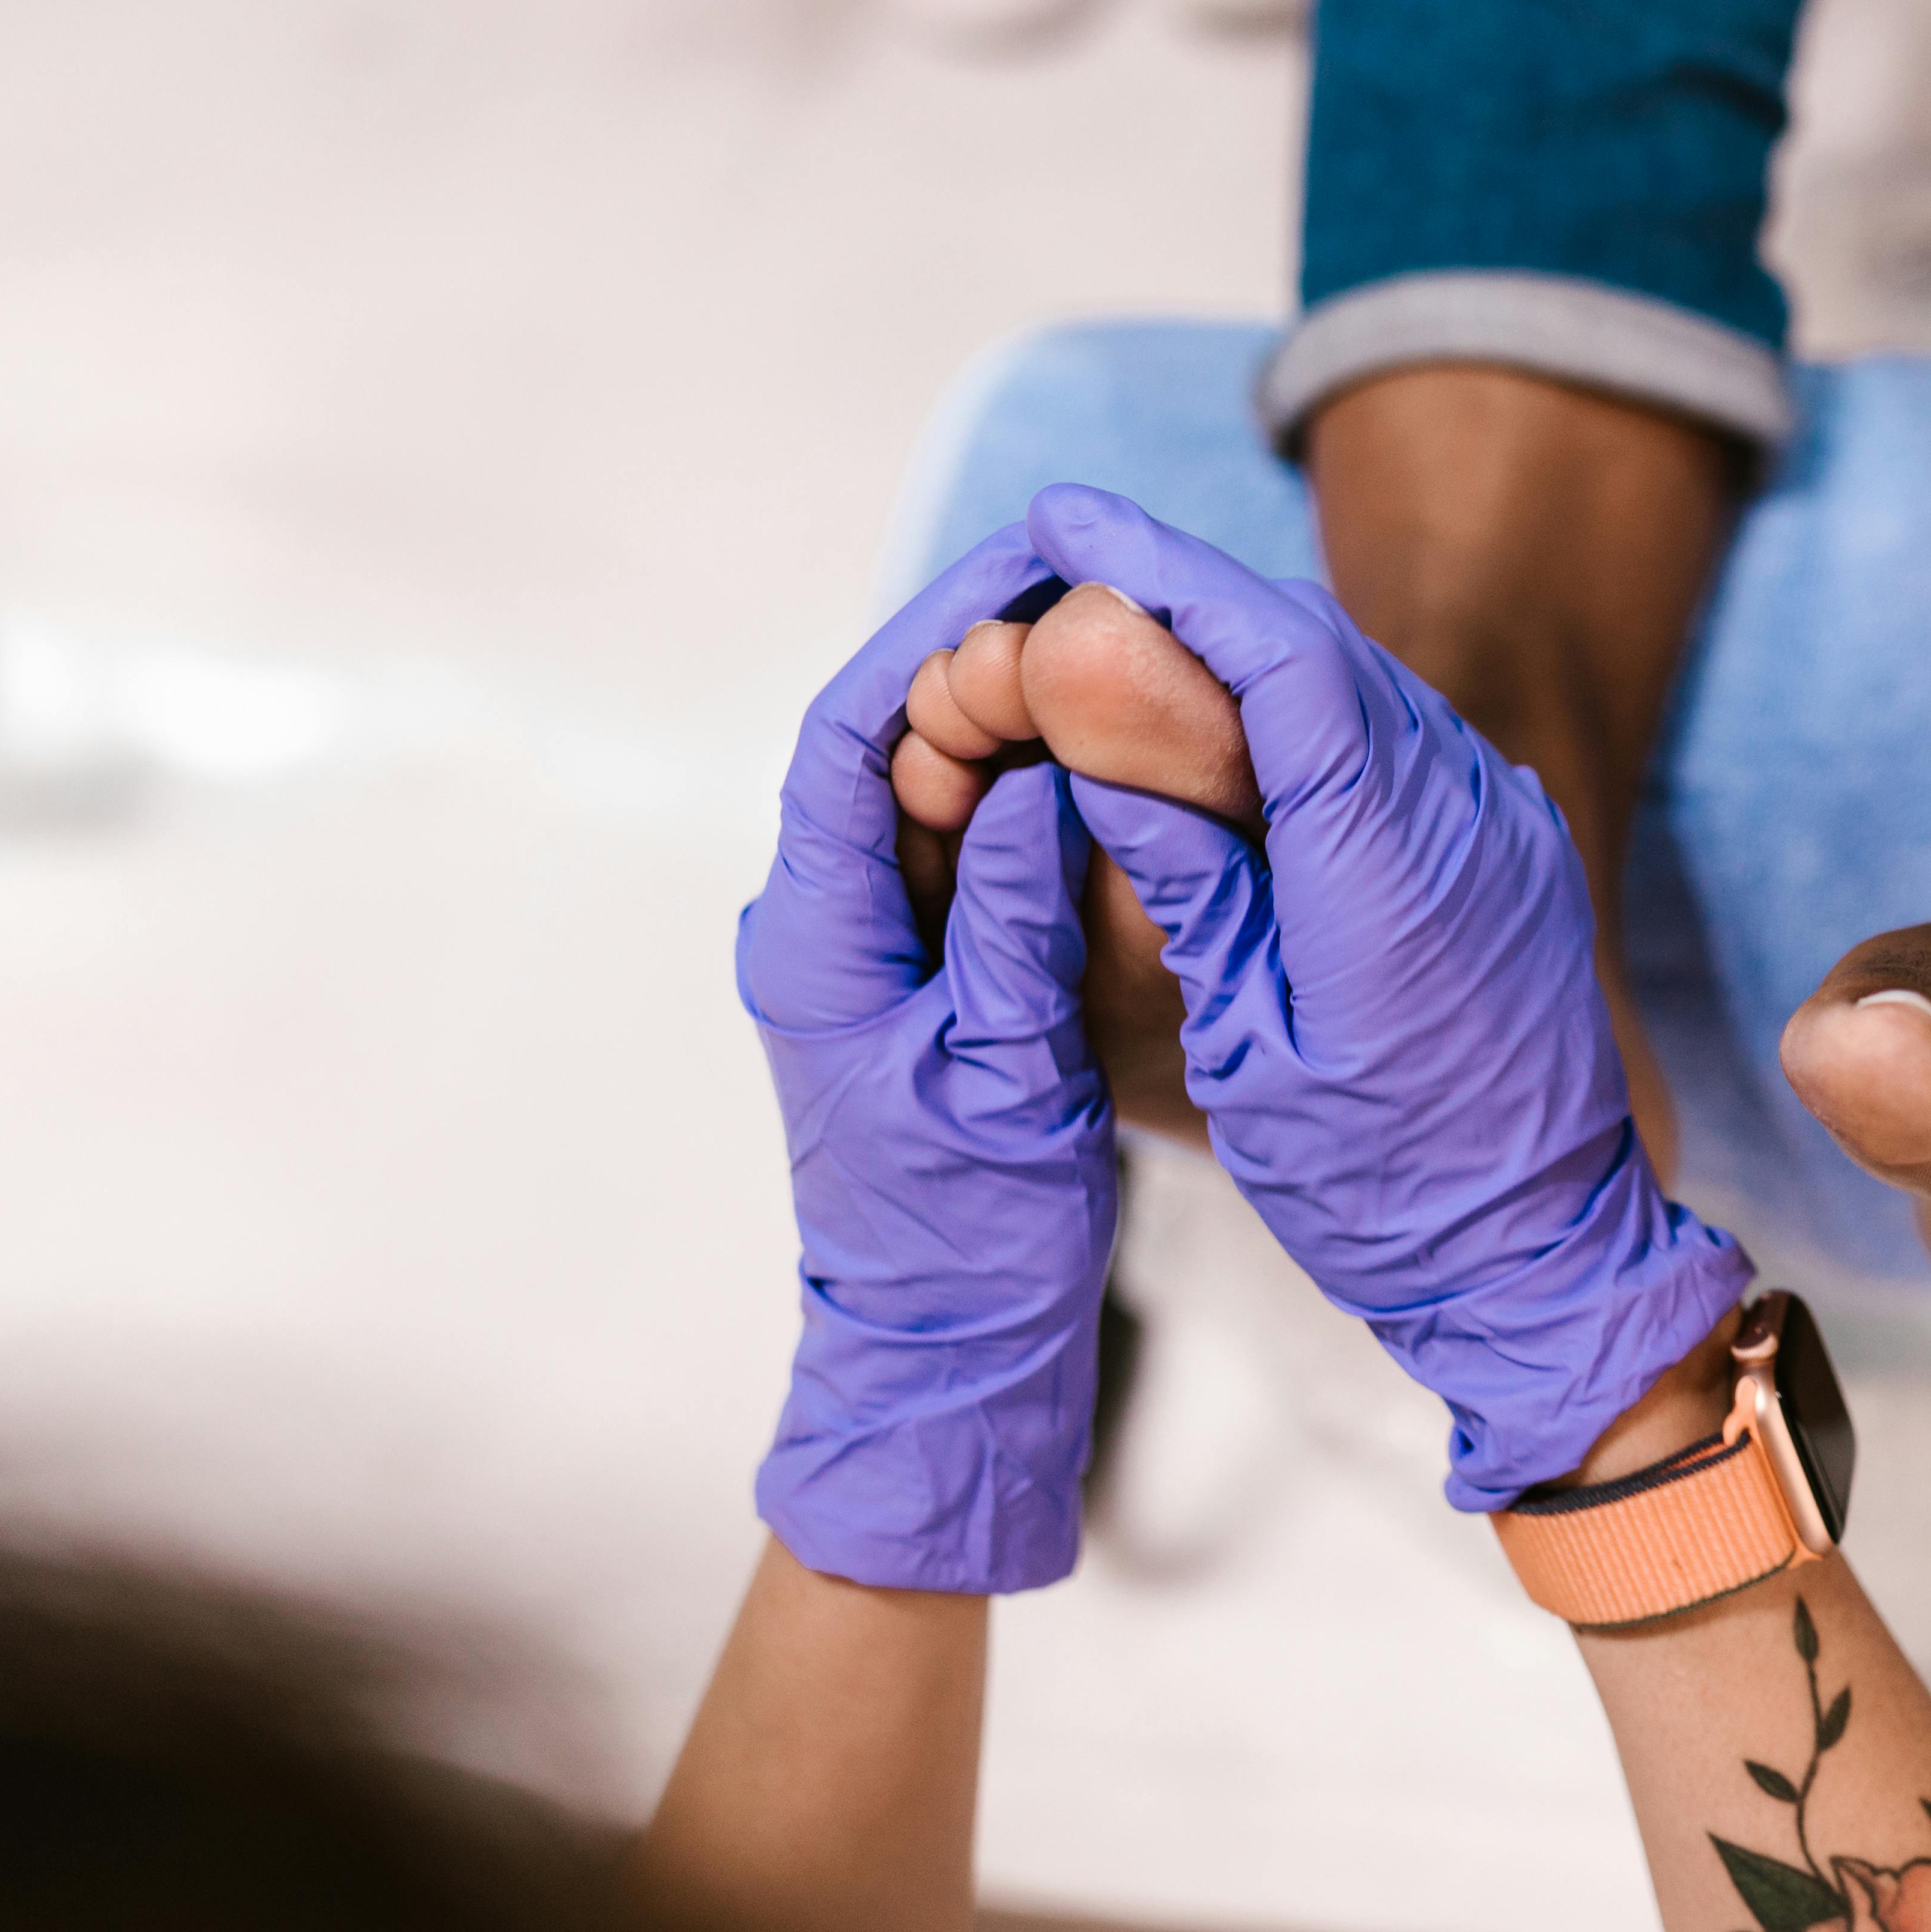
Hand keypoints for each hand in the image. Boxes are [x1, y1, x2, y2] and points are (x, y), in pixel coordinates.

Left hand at [737, 527, 1117, 1594]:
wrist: (950, 1364)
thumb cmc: (963, 1238)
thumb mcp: (1003, 1066)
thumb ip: (1013, 914)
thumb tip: (1034, 770)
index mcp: (816, 940)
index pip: (852, 740)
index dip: (929, 639)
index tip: (1018, 567)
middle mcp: (830, 932)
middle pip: (894, 750)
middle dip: (984, 663)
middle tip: (1088, 585)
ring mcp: (881, 959)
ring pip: (942, 800)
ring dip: (1018, 725)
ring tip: (1112, 647)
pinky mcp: (935, 988)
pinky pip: (978, 860)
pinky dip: (1038, 804)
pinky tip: (1114, 764)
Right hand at [1018, 482, 1753, 1509]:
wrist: (1541, 1259)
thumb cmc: (1382, 1187)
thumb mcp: (1248, 1045)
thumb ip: (1184, 877)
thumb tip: (1093, 720)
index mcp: (1393, 870)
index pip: (1279, 658)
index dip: (1166, 573)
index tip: (1062, 518)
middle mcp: (1470, 817)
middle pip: (1318, 643)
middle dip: (1186, 589)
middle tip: (1064, 556)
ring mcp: (1505, 821)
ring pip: (1361, 675)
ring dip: (1241, 637)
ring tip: (1122, 616)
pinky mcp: (1513, 841)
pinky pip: (1399, 728)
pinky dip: (1302, 697)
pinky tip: (1223, 705)